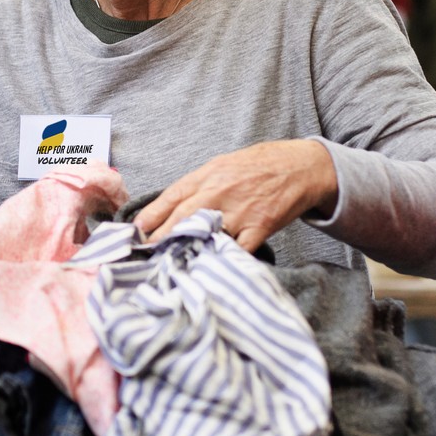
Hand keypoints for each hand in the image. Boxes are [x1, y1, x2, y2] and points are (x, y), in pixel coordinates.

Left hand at [133, 140, 338, 251]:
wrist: (300, 166)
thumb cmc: (259, 166)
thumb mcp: (224, 165)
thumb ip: (200, 185)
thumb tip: (171, 207)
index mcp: (208, 174)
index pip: (172, 195)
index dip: (151, 215)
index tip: (136, 231)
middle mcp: (220, 191)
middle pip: (182, 218)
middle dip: (160, 237)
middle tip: (145, 254)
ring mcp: (240, 211)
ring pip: (206, 235)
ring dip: (187, 252)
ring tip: (169, 266)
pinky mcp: (260, 226)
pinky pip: (238, 250)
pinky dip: (223, 261)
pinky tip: (209, 271)